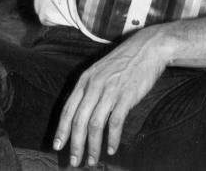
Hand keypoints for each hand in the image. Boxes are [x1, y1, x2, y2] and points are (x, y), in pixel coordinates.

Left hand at [53, 25, 170, 167]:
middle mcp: (95, 85)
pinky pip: (115, 123)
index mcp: (86, 78)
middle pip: (79, 120)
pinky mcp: (126, 96)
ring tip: (91, 160)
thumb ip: (90, 87)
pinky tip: (111, 149)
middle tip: (74, 162)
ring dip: (92, 147)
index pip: (68, 108)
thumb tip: (82, 111)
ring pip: (95, 125)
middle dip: (75, 144)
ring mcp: (110, 90)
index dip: (62, 129)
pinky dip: (112, 139)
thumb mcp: (101, 69)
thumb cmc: (125, 60)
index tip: (57, 146)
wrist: (148, 47)